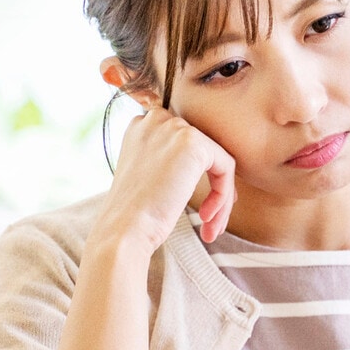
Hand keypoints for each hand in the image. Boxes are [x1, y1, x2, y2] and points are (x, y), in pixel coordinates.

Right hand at [92, 105, 236, 255]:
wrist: (123, 227)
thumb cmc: (132, 213)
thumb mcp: (146, 177)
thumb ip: (167, 162)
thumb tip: (197, 168)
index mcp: (141, 126)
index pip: (184, 143)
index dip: (195, 174)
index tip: (199, 203)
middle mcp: (157, 120)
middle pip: (203, 151)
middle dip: (213, 189)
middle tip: (209, 220)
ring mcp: (175, 129)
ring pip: (218, 161)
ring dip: (220, 198)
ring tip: (211, 229)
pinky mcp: (194, 144)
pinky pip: (225, 167)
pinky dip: (222, 196)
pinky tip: (206, 218)